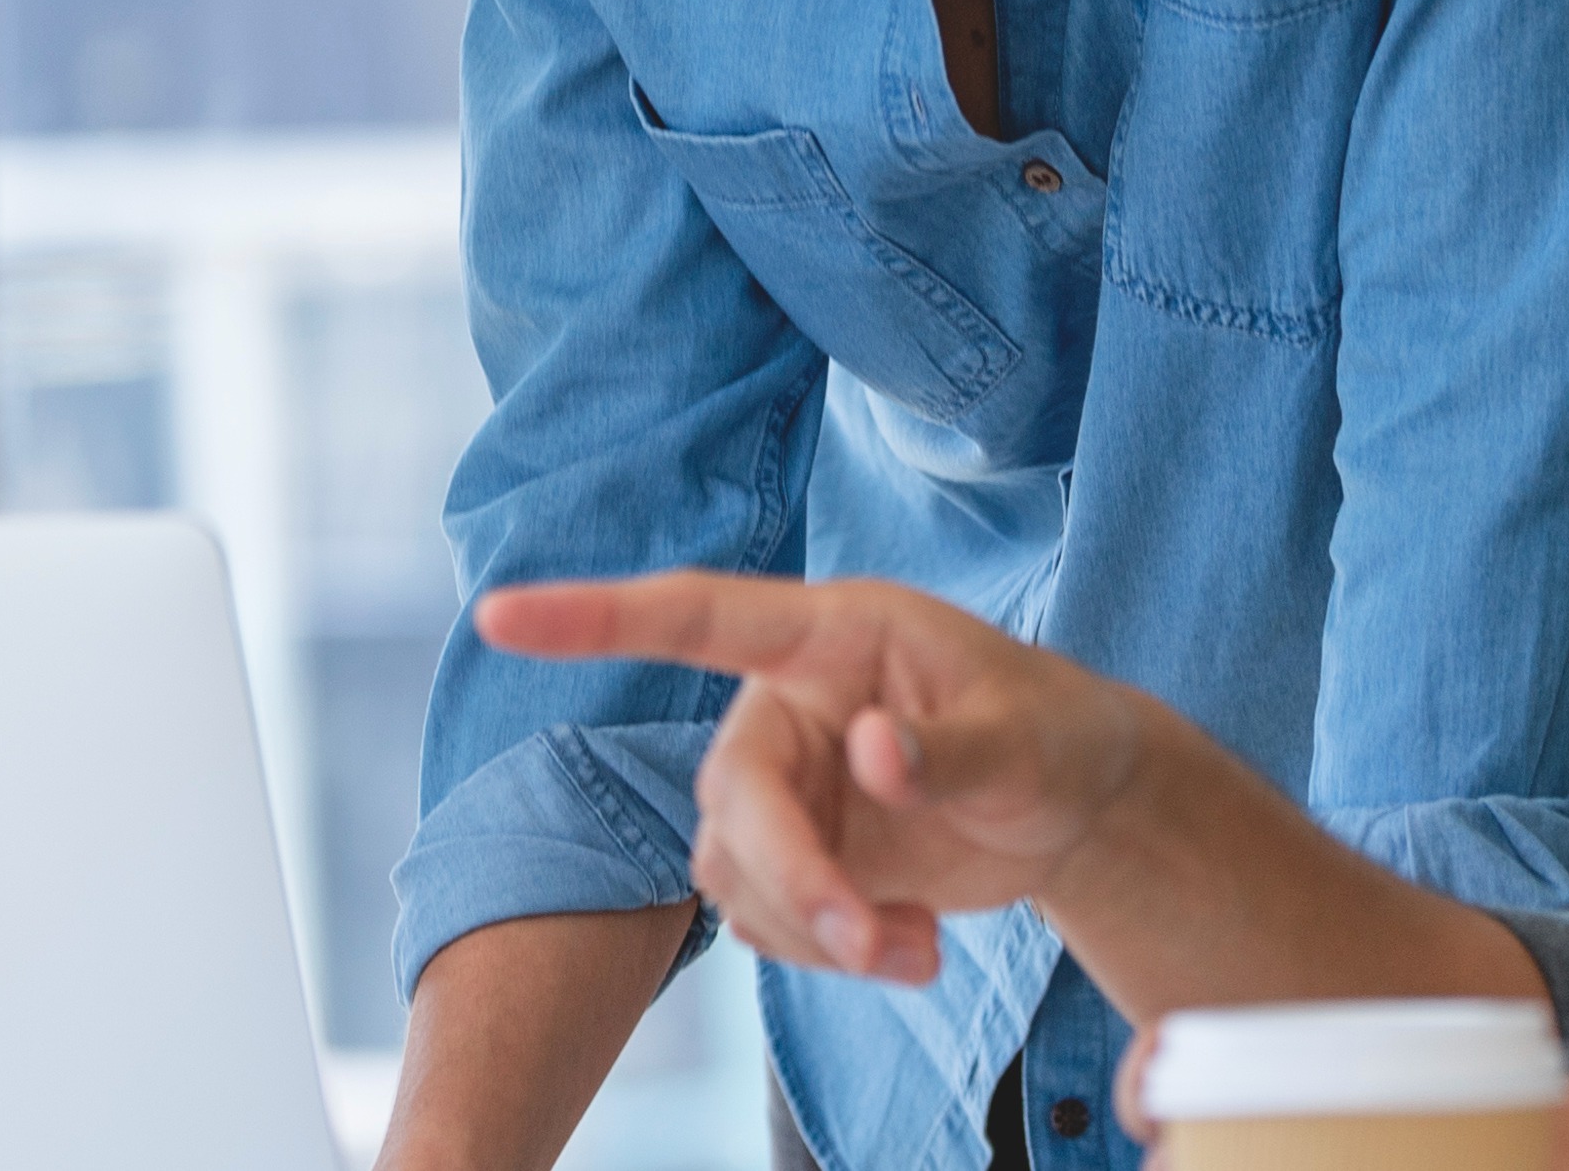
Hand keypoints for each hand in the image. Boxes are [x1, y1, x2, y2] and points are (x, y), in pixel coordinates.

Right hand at [476, 573, 1156, 985]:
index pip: (698, 614)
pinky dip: (827, 953)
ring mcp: (780, 783)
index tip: (499, 614)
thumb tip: (867, 753)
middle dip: (791, 880)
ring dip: (815, 932)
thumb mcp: (1028, 741)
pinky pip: (763, 919)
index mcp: (831, 635)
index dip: (594, 616)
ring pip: (736, 873)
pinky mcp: (790, 852)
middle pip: (730, 796)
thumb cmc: (1052, 737)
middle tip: (869, 943)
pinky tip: (909, 949)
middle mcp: (783, 702)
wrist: (1069, 807)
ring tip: (916, 954)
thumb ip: (950, 751)